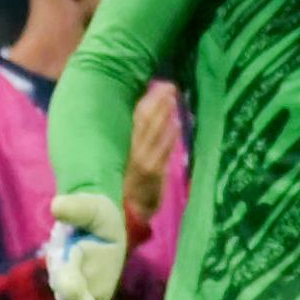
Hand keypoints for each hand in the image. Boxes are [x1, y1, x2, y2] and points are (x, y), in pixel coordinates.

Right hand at [47, 186, 129, 299]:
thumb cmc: (93, 215)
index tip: (72, 291)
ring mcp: (80, 295)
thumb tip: (57, 205)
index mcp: (63, 258)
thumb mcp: (89, 207)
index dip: (68, 284)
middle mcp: (66, 281)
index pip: (64, 275)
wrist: (100, 225)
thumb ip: (75, 208)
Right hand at [126, 80, 186, 223]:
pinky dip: (170, 135)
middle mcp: (132, 151)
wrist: (126, 213)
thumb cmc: (126, 184)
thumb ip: (133, 141)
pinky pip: (164, 150)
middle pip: (145, 121)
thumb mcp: (124, 161)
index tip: (158, 86)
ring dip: (166, 114)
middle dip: (159, 102)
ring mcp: (144, 161)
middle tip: (170, 87)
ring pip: (155, 133)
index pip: (135, 118)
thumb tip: (145, 116)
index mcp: (123, 146)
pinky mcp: (155, 172)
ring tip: (174, 99)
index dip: (147, 100)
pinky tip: (177, 123)